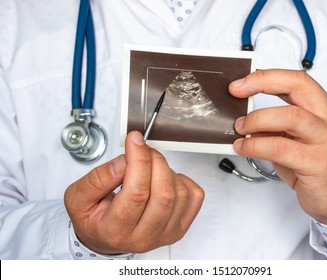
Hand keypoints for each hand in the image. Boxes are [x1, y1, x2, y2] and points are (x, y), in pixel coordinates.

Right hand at [64, 131, 204, 254]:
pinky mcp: (180, 227)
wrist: (105, 237)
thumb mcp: (80, 198)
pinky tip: (163, 180)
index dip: (139, 161)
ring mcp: (166, 234)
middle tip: (142, 151)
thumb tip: (126, 159)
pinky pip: (194, 196)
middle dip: (154, 161)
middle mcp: (144, 237)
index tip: (135, 140)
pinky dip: (182, 179)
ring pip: (180, 193)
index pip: (137, 193)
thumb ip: (99, 178)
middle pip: (164, 193)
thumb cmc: (94, 218)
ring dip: (166, 170)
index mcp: (116, 231)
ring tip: (148, 169)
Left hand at [229, 69, 326, 224]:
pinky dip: (256, 146)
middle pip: (298, 86)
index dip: (266, 76)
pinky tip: (244, 148)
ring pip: (291, 116)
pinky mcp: (320, 163)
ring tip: (240, 128)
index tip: (240, 83)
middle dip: (262, 83)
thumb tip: (243, 116)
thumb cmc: (314, 166)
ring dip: (257, 120)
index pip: (297, 80)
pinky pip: (281, 148)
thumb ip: (276, 124)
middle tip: (236, 93)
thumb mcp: (296, 138)